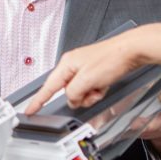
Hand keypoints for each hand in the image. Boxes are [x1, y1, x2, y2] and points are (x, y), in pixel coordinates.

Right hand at [25, 22, 160, 114]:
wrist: (132, 50)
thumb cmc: (111, 58)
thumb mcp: (87, 80)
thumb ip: (74, 93)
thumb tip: (71, 99)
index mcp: (67, 64)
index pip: (47, 87)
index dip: (37, 100)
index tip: (28, 110)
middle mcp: (73, 66)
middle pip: (68, 92)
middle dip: (80, 97)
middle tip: (91, 93)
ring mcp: (85, 69)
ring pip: (81, 93)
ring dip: (91, 95)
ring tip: (101, 87)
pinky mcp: (96, 72)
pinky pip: (91, 90)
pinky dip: (98, 91)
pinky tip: (105, 86)